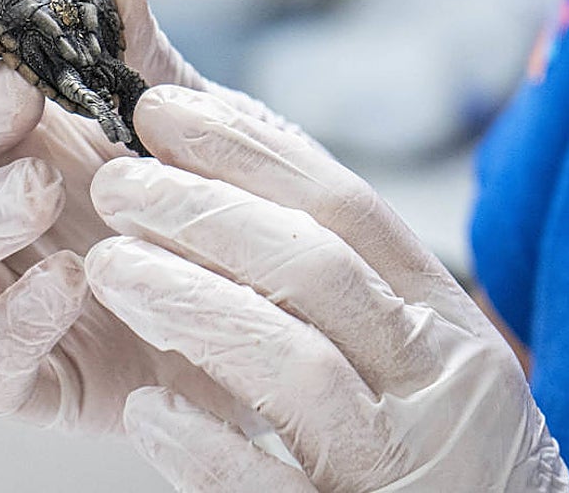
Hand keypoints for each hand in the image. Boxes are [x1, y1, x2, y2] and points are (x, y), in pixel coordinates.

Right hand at [0, 0, 288, 435]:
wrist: (275, 303)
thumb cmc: (211, 199)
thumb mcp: (189, 114)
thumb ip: (140, 51)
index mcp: (9, 148)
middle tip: (13, 96)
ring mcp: (4, 301)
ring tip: (39, 184)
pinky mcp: (38, 380)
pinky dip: (14, 325)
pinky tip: (66, 280)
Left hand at [83, 85, 568, 491]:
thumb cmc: (458, 456)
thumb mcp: (435, 355)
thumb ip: (363, 288)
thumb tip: (243, 190)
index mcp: (449, 322)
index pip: (349, 210)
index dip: (252, 153)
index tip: (169, 114)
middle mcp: (440, 381)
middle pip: (317, 270)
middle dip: (206, 212)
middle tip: (117, 180)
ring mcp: (403, 461)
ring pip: (295, 364)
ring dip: (192, 304)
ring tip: (110, 266)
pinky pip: (275, 491)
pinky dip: (208, 448)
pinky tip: (147, 411)